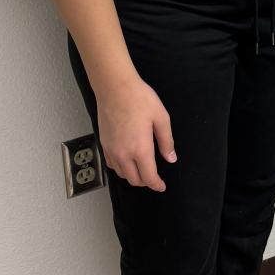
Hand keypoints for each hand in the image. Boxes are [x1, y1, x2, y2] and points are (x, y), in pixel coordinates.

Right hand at [96, 75, 176, 191]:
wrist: (115, 88)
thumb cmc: (139, 99)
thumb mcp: (161, 118)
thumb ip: (166, 141)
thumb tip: (170, 158)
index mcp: (140, 149)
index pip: (149, 177)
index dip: (156, 185)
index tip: (161, 186)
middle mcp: (123, 154)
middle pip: (134, 180)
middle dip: (146, 182)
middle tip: (154, 177)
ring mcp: (111, 150)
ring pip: (121, 174)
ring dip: (132, 176)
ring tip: (142, 169)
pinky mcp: (104, 143)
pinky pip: (111, 164)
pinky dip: (120, 168)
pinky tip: (127, 161)